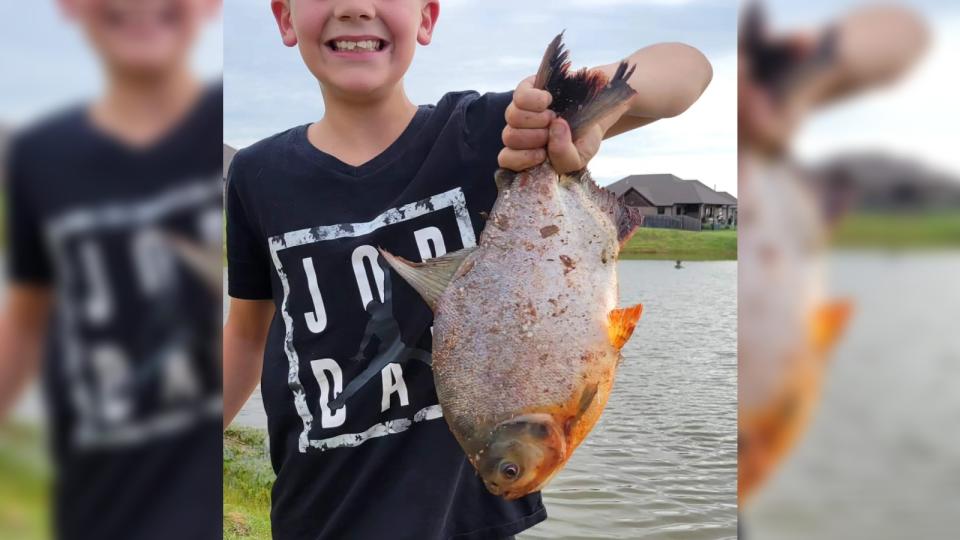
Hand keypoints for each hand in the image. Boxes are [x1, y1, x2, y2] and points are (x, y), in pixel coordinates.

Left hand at [499, 75, 628, 173]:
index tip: (542, 154)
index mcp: (527, 154)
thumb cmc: (585, 137)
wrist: (597, 108)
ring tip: (554, 117)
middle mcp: (519, 132)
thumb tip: (555, 128)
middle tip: (554, 131)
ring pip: (513, 117)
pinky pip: (520, 97)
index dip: (522, 158)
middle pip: (510, 137)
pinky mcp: (525, 88)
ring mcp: (520, 110)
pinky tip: (549, 100)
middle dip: (536, 137)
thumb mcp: (581, 155)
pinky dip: (536, 100)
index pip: (507, 160)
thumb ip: (566, 158)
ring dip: (538, 119)